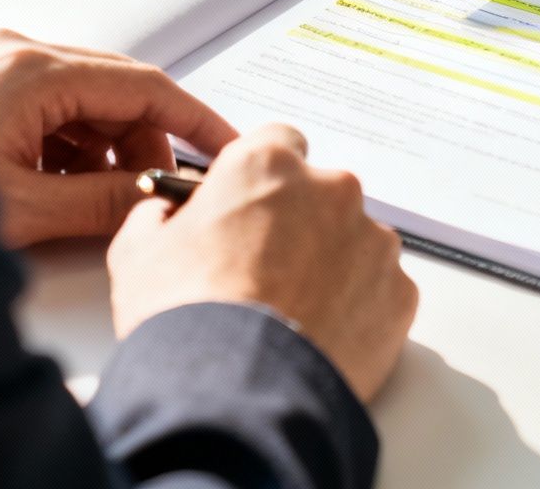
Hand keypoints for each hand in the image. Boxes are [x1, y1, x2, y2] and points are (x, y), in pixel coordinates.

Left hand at [0, 30, 237, 247]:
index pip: (143, 86)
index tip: (228, 146)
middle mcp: (19, 53)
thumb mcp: (23, 209)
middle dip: (147, 142)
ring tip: (105, 202)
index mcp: (33, 71)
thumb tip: (155, 198)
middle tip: (162, 192)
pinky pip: (51, 108)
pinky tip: (65, 189)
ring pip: (85, 101)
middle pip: (117, 90)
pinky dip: (71, 146)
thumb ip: (101, 201)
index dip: (194, 119)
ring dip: (106, 149)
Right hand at [106, 124, 417, 400]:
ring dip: (332, 267)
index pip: (278, 144)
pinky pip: (381, 292)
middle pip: (322, 195)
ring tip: (293, 316)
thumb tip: (170, 214)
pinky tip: (321, 338)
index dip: (262, 179)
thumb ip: (162, 215)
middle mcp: (331, 190)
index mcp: (267, 165)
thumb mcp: (139, 251)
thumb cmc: (183, 316)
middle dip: (300, 225)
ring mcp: (373, 243)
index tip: (251, 207)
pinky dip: (359, 311)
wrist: (232, 395)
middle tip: (267, 272)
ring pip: (356, 243)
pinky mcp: (400, 294)